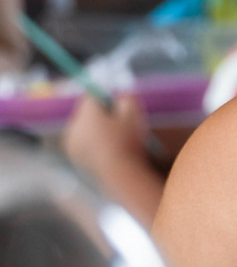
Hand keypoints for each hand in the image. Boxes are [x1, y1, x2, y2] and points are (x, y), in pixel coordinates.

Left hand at [65, 93, 166, 222]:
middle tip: (117, 122)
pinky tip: (106, 150)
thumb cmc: (127, 141)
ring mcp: (71, 142)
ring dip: (93, 129)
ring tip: (112, 138)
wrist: (118, 172)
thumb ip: (127, 99)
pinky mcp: (73, 155)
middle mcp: (74, 125)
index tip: (116, 104)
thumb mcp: (134, 114)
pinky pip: (80, 142)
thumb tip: (121, 94)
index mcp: (87, 113)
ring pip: (82, 128)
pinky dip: (90, 143)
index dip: (104, 97)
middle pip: (85, 112)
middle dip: (98, 114)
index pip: (90, 96)